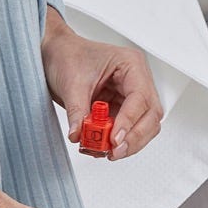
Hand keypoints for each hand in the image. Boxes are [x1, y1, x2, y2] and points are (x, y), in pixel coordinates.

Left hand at [41, 7, 163, 160]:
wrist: (56, 56)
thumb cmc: (68, 55)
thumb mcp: (71, 83)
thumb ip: (77, 112)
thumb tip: (80, 135)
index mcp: (131, 65)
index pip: (140, 98)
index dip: (129, 121)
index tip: (115, 139)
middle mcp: (136, 81)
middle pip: (150, 116)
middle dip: (134, 137)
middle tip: (114, 152)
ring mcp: (129, 96)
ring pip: (144, 127)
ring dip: (128, 143)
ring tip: (105, 152)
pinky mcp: (120, 110)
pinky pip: (127, 131)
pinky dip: (116, 143)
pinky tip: (101, 147)